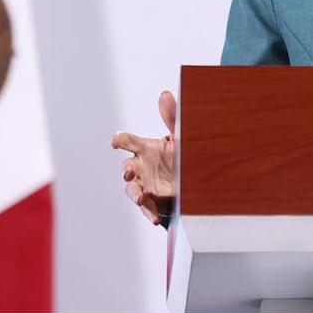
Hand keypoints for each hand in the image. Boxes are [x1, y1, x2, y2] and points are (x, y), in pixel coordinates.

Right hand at [111, 90, 177, 225]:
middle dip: (127, 171)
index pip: (128, 142)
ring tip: (141, 198)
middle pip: (127, 168)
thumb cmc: (183, 155)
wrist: (196, 180)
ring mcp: (146, 185)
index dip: (121, 140)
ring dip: (135, 194)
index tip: (116, 141)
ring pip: (132, 189)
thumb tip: (165, 94)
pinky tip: (154, 218)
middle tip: (129, 173)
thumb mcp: (181, 138)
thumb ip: (173, 118)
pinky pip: (147, 208)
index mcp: (147, 148)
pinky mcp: (154, 201)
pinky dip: (149, 213)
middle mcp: (142, 167)